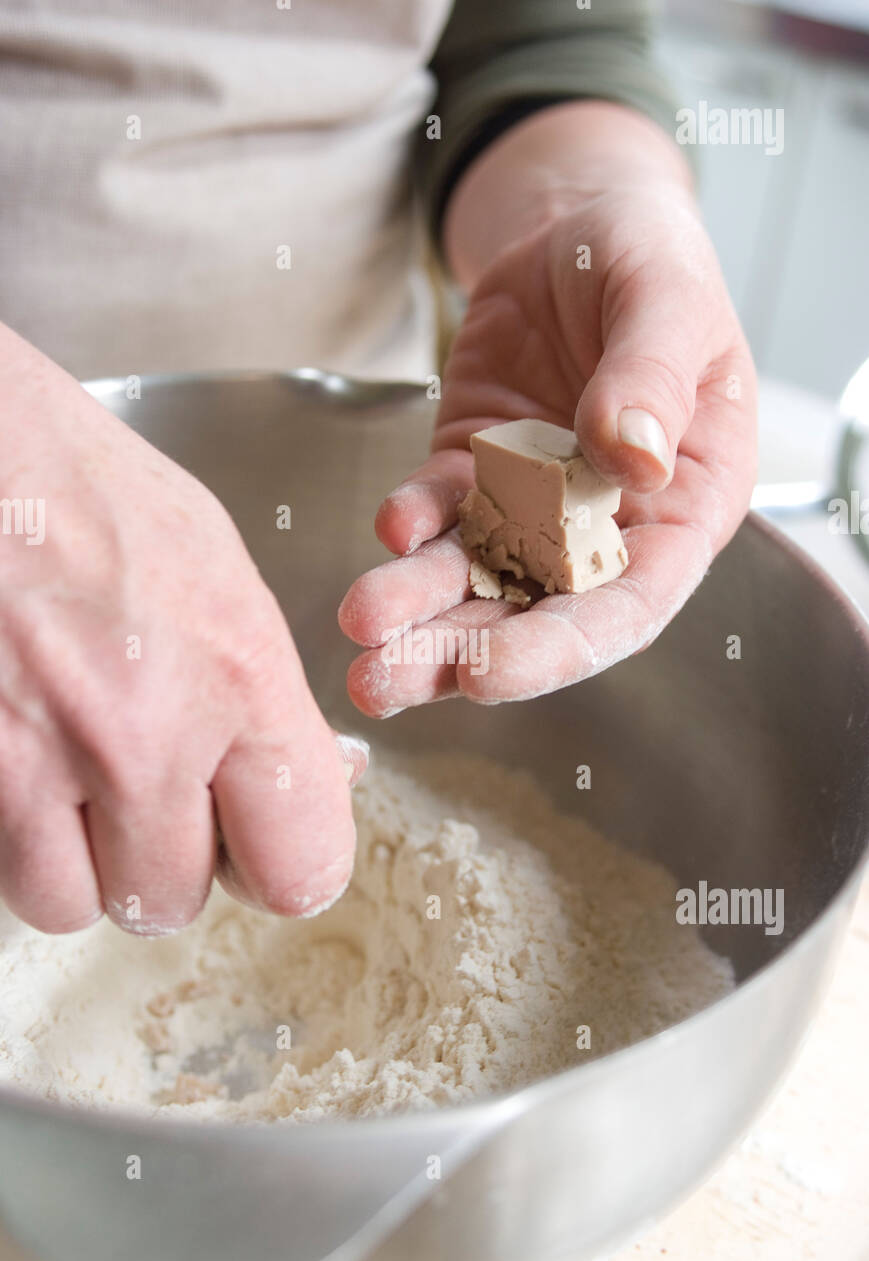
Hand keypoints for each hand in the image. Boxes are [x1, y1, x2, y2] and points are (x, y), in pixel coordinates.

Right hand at [0, 327, 364, 934]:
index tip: (260, 849)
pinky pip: (4, 870)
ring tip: (75, 784)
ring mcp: (38, 760)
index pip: (302, 869)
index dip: (281, 871)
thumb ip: (267, 699)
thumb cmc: (87, 491)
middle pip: (175, 903)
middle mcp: (145, 736)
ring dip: (80, 865)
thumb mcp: (222, 578)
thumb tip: (314, 779)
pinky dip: (15, 840)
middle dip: (166, 864)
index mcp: (239, 681)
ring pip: (75, 905)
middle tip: (152, 801)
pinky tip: (24, 765)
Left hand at [339, 181, 755, 713]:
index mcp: (683, 507)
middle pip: (535, 612)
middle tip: (383, 679)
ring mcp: (535, 503)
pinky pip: (439, 510)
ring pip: (475, 575)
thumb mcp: (670, 299)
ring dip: (415, 608)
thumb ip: (653, 377)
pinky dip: (409, 526)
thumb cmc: (649, 260)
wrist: (578, 222)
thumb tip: (635, 456)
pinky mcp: (476, 470)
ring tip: (361, 630)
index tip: (486, 673)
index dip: (559, 648)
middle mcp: (608, 525)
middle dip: (457, 648)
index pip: (627, 603)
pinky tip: (387, 533)